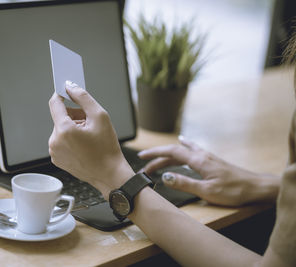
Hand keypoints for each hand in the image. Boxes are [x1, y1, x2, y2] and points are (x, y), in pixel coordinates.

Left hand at [48, 83, 133, 197]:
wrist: (109, 174)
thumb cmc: (106, 148)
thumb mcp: (100, 116)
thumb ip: (83, 98)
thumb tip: (71, 87)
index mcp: (64, 130)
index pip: (55, 104)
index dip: (61, 94)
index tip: (67, 91)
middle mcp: (55, 141)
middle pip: (60, 117)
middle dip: (74, 116)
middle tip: (90, 123)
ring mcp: (54, 152)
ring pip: (61, 129)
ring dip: (73, 128)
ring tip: (88, 137)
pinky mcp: (56, 159)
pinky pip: (61, 141)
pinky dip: (70, 140)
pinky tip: (83, 146)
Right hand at [138, 137, 278, 205]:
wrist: (255, 187)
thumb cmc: (234, 190)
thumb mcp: (207, 191)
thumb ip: (185, 183)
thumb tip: (165, 177)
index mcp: (198, 161)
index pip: (171, 152)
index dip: (155, 153)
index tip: (141, 157)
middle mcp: (201, 155)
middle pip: (174, 152)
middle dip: (157, 157)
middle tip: (144, 166)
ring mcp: (207, 156)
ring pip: (182, 151)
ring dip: (167, 155)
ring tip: (156, 158)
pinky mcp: (211, 160)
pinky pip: (191, 150)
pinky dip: (182, 147)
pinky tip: (183, 142)